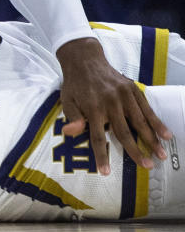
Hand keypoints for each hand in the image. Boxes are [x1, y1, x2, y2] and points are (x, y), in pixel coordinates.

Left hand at [58, 38, 170, 174]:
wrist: (85, 59)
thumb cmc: (75, 85)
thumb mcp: (66, 101)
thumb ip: (72, 118)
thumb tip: (71, 133)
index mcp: (92, 108)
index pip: (98, 138)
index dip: (102, 156)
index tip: (106, 172)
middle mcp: (110, 103)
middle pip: (124, 132)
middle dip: (136, 151)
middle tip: (147, 166)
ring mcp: (123, 95)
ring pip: (139, 121)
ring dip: (152, 139)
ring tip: (161, 155)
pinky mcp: (132, 89)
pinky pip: (146, 108)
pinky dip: (156, 122)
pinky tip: (166, 134)